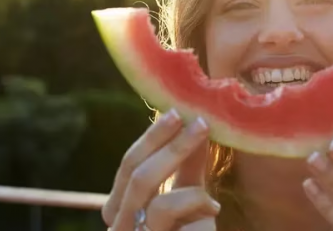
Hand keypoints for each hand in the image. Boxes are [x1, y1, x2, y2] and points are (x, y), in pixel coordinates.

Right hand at [103, 109, 219, 230]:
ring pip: (143, 183)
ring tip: (205, 136)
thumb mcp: (190, 199)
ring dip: (177, 153)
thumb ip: (187, 168)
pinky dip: (194, 201)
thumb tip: (193, 124)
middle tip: (195, 120)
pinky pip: (165, 208)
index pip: (129, 165)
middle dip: (164, 140)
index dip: (152, 138)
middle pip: (134, 171)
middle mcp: (119, 223)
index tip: (177, 113)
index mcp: (121, 209)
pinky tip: (214, 209)